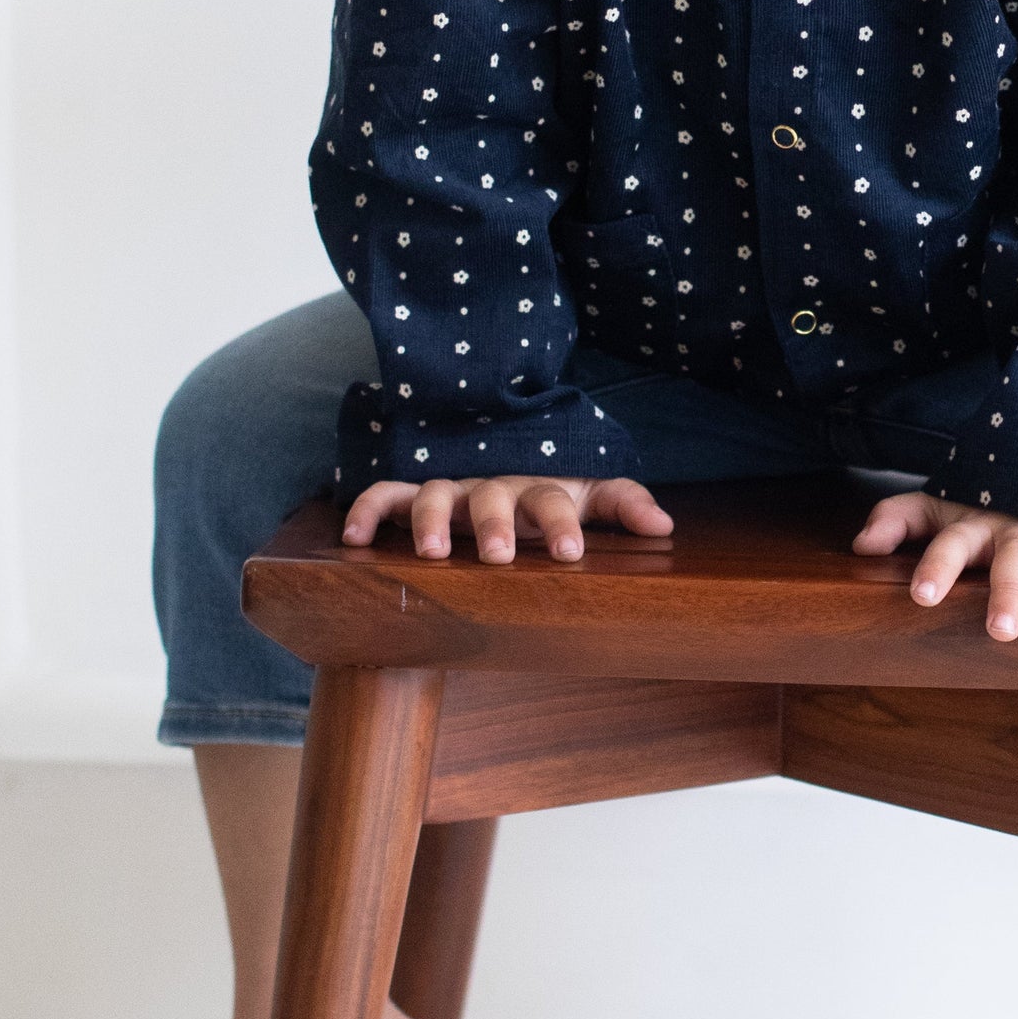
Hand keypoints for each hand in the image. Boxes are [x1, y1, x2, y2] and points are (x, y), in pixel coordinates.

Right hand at [340, 472, 672, 564]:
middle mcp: (491, 488)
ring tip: (435, 554)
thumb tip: (665, 527)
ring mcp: (451, 491)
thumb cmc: (553, 496)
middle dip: (494, 523)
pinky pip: (385, 496)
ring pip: (435, 494)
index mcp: (538, 490)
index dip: (562, 524)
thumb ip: (625, 505)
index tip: (571, 552)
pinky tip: (352, 538)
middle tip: (500, 555)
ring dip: (432, 520)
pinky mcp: (413, 500)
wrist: (507, 463)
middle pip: (491, 497)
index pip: (553, 500)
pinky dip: (367, 511)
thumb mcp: (592, 497)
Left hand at [851, 491, 1017, 640]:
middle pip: (1012, 560)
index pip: (949, 546)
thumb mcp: (935, 506)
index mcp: (975, 524)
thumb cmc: (977, 502)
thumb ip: (897, 520)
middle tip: (999, 630)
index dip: (937, 568)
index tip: (921, 597)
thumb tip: (860, 546)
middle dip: (1006, 593)